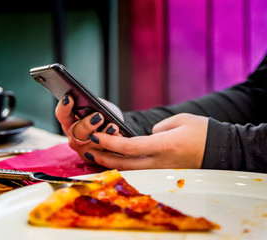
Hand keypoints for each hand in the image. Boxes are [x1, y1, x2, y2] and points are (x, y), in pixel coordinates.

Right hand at [55, 95, 119, 161]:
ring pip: (90, 145)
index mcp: (70, 122)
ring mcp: (83, 149)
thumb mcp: (98, 106)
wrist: (118, 130)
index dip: (63, 107)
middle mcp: (74, 137)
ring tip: (113, 127)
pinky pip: (103, 154)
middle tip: (98, 117)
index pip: (62, 115)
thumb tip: (94, 103)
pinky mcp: (95, 159)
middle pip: (75, 132)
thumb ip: (93, 104)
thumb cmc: (105, 115)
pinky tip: (119, 136)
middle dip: (87, 124)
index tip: (69, 97)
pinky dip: (112, 144)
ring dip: (103, 135)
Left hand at [85, 113, 207, 169]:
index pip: (130, 147)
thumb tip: (146, 135)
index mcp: (164, 146)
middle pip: (124, 164)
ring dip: (111, 163)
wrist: (222, 150)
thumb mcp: (180, 121)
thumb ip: (158, 128)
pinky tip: (114, 159)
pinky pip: (139, 171)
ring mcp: (162, 170)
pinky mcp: (164, 173)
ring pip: (130, 170)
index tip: (96, 136)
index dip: (110, 142)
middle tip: (88, 148)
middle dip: (103, 156)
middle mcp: (160, 162)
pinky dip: (124, 165)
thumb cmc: (202, 131)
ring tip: (96, 154)